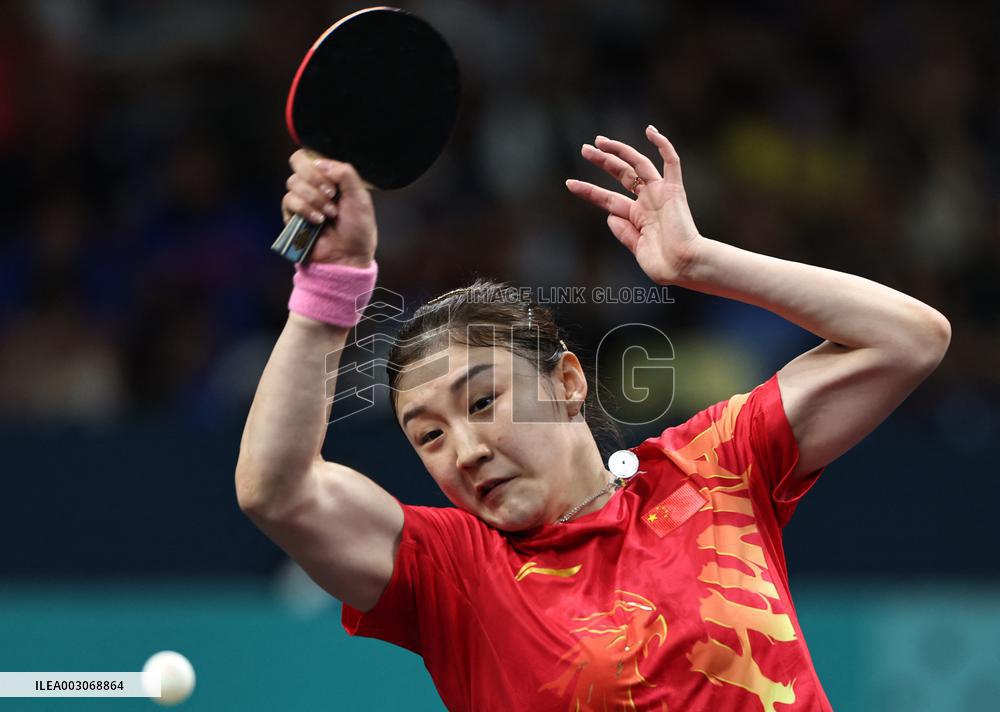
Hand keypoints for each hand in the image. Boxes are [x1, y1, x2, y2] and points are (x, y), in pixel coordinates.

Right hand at [282, 149, 377, 265]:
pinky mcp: (292, 216)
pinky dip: (305, 209)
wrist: (348, 256)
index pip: (313, 156)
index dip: (321, 166)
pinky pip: (289, 201)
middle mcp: (314, 186)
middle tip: (331, 194)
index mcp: (330, 178)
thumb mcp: (360, 198)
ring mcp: (302, 200)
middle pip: (297, 161)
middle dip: (314, 177)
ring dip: (314, 198)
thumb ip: (345, 174)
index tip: (335, 185)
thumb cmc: (358, 229)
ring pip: (293, 182)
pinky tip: (318, 221)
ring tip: (329, 214)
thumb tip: (320, 162)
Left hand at [566, 126, 700, 285]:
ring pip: (639, 164)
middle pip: (622, 175)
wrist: (685, 266)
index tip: (569, 183)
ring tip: (599, 141)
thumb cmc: (664, 265)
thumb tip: (608, 216)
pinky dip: (663, 145)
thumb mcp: (637, 249)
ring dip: (620, 151)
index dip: (589, 190)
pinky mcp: (675, 190)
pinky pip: (671, 162)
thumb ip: (624, 233)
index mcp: (637, 217)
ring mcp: (661, 194)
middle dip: (603, 161)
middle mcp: (648, 202)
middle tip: (585, 149)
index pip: (608, 198)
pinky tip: (650, 131)